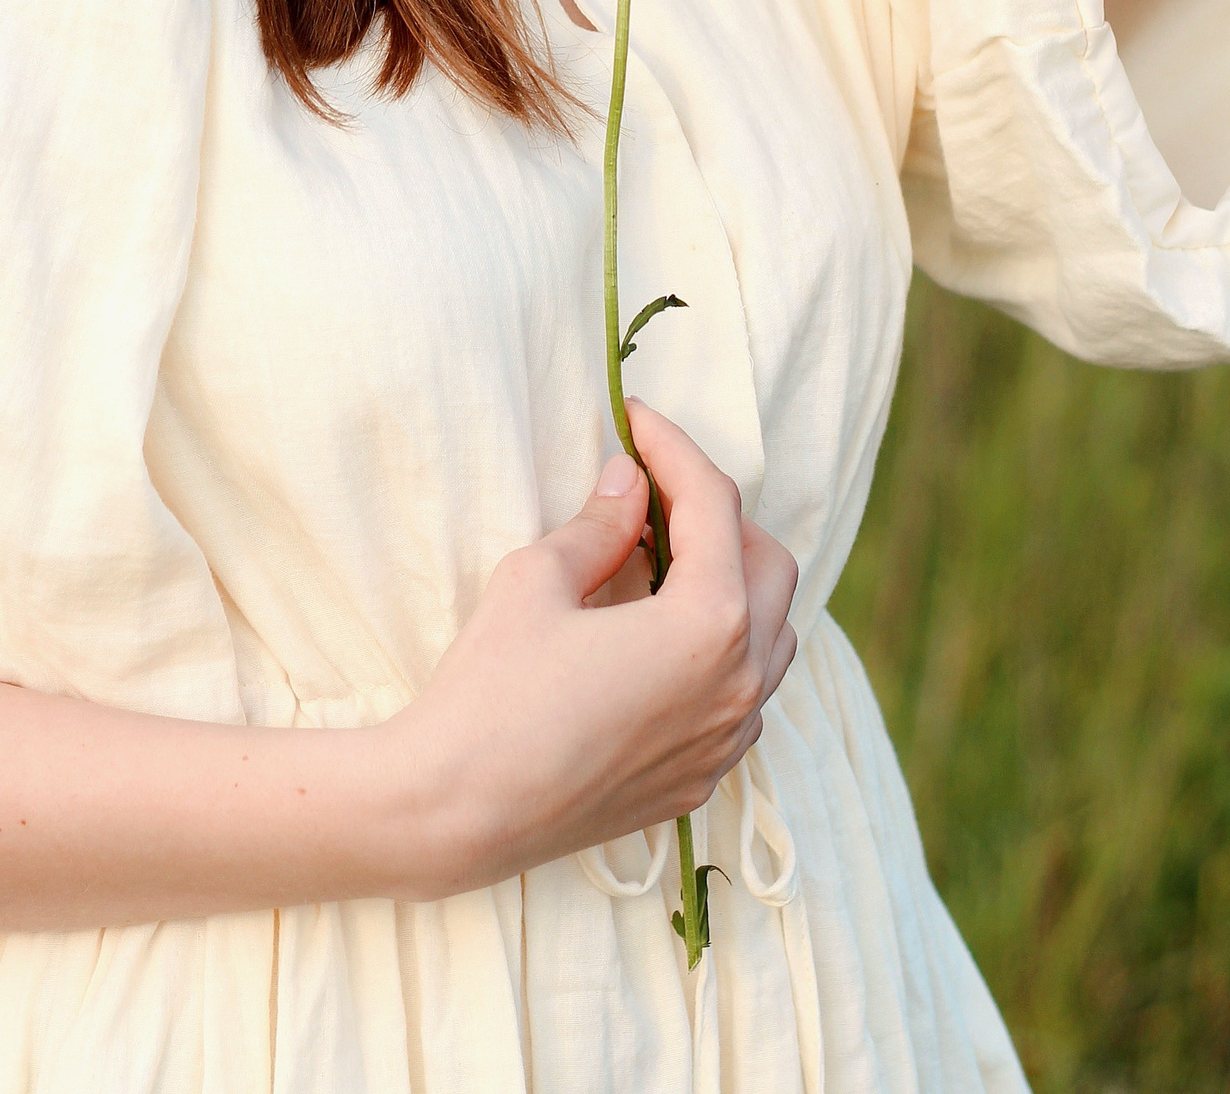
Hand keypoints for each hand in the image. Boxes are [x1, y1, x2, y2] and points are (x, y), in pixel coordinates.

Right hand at [398, 401, 798, 891]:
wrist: (459, 811)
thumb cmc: (492, 688)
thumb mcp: (537, 579)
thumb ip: (599, 524)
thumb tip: (629, 483)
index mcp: (710, 624)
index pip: (713, 504)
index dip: (674, 447)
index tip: (635, 419)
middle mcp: (740, 685)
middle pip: (770, 565)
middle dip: (720, 514)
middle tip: (653, 488)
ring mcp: (725, 741)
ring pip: (770, 636)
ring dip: (731, 583)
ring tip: (659, 557)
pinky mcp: (699, 779)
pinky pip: (741, 696)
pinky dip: (719, 648)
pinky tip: (656, 635)